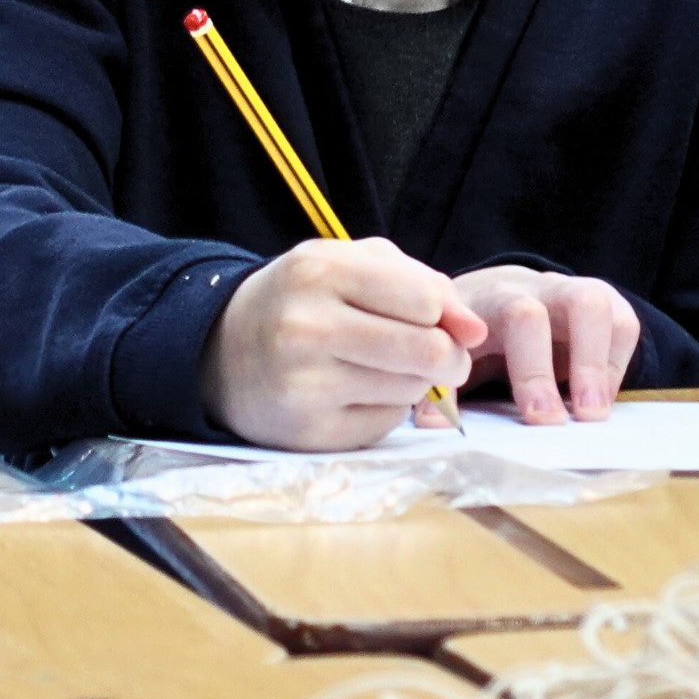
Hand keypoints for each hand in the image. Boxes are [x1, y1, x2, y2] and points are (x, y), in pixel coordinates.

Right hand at [200, 238, 487, 451]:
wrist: (221, 351)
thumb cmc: (303, 299)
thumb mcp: (350, 264)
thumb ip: (423, 283)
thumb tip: (477, 332)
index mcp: (319, 271)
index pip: (426, 299)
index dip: (446, 313)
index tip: (435, 319)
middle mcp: (307, 327)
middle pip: (429, 351)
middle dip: (448, 355)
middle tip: (435, 354)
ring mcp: (304, 386)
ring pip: (413, 390)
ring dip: (414, 381)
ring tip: (381, 366)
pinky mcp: (309, 433)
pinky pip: (386, 423)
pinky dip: (385, 408)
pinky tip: (354, 393)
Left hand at [453, 266, 639, 423]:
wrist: (502, 293)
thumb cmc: (474, 336)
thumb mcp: (452, 357)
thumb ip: (443, 387)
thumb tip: (434, 423)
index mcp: (486, 303)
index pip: (511, 320)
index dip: (528, 368)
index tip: (537, 416)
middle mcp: (529, 290)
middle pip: (550, 310)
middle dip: (562, 367)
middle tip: (557, 422)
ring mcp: (568, 291)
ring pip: (594, 305)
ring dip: (597, 364)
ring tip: (591, 415)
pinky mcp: (603, 304)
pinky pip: (623, 324)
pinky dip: (615, 366)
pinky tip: (599, 400)